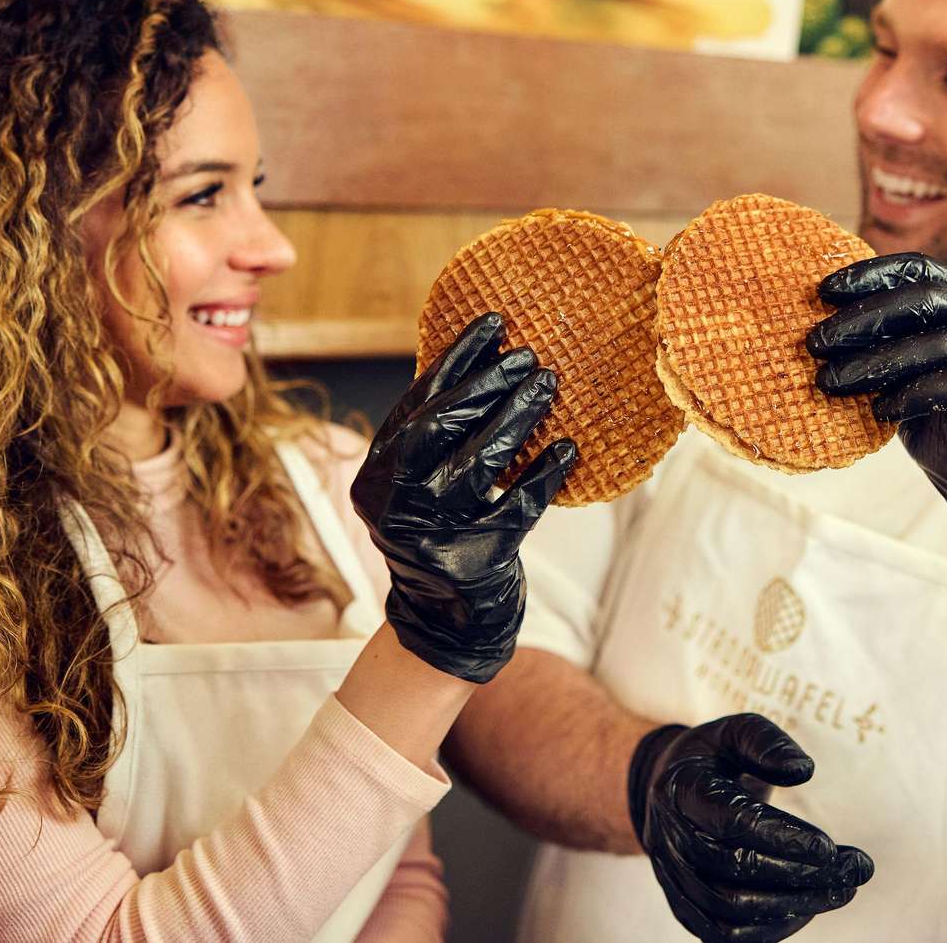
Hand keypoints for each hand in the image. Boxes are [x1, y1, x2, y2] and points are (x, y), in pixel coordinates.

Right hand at [351, 312, 576, 682]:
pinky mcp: (470, 564)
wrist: (444, 624)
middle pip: (439, 427)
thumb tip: (492, 356)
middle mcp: (392, 502)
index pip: (416, 401)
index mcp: (377, 472)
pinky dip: (544, 476)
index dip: (455, 358)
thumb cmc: (443, 534)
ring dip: (517, 418)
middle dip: (486, 384)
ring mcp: (429, 535)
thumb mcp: (421, 484)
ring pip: (477, 465)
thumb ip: (438, 435)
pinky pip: (517, 510)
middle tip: (528, 356)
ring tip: (549, 385)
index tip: (493, 322)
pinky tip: (569, 449)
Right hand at [628, 714, 872, 942]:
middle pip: (736, 869)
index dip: (782, 837)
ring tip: (842, 889)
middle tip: (856, 869)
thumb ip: (767, 742)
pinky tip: (808, 907)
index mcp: (680, 790)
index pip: (731, 822)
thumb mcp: (736, 731)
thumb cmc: (714, 757)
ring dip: (793, 905)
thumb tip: (803, 770)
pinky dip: (770, 929)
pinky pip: (723, 934)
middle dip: (802, 873)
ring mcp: (673, 876)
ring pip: (731, 909)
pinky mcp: (684, 905)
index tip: (831, 847)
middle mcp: (669, 837)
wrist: (668, 791)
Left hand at [807, 253, 946, 583]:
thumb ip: (885, 344)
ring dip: (877, 363)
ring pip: (940, 343)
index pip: (922, 270)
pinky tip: (880, 411)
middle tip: (815, 343)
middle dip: (863, 320)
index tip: (822, 292)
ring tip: (832, 382)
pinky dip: (914, 395)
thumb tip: (821, 320)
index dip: (870, 276)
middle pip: (927, 300)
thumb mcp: (906, 379)